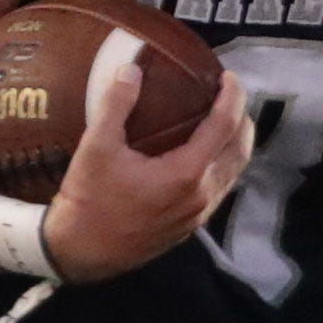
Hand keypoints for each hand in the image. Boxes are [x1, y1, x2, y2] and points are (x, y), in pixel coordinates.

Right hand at [41, 60, 252, 284]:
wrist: (81, 253)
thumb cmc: (89, 200)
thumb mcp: (97, 146)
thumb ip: (117, 104)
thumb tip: (132, 70)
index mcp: (186, 173)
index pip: (224, 126)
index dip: (232, 97)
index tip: (229, 77)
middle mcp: (201, 195)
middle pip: (240, 151)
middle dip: (242, 120)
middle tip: (229, 97)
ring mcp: (198, 214)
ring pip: (233, 173)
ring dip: (235, 145)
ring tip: (222, 122)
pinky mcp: (190, 227)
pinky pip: (220, 189)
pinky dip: (222, 165)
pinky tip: (203, 155)